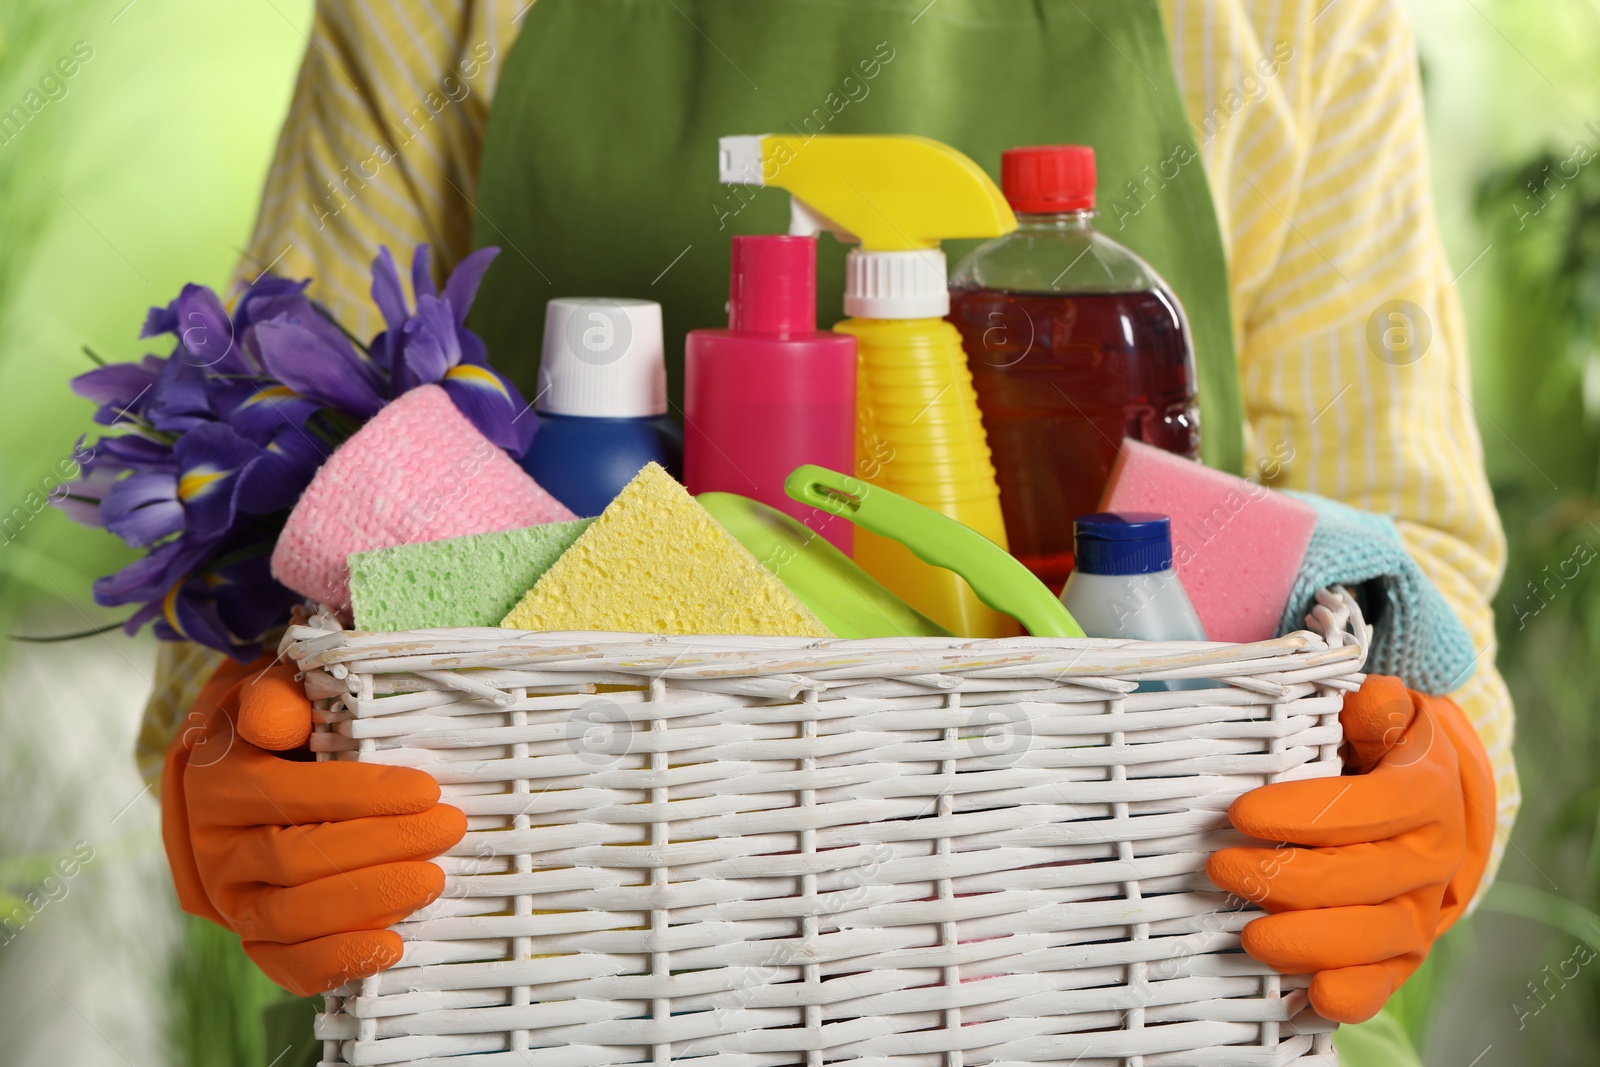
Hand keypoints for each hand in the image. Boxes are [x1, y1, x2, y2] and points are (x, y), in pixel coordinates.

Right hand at [160, 656, 466, 995]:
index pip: (288, 794)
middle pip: (295, 859)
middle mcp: (217, 849)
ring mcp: (233, 900)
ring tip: (431, 879)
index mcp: (219, 784)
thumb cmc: (281, 731)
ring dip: (368, 903)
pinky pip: (286, 965)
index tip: (426, 790)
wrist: (247, 780)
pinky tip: (392, 945)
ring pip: (290, 917)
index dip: (362, 795)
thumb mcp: (274, 698)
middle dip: (382, 846)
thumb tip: (283, 719)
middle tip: (447, 828)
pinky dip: (338, 962)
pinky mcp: (255, 938)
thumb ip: (275, 700)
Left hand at [1206, 675, 1494, 1022]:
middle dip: (1287, 879)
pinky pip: (1385, 982)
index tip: (1241, 812)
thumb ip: (1375, 708)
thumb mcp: (1382, 718)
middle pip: (1364, 877)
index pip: (1370, 807)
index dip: (1304, 814)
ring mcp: (1420, 908)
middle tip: (1221, 868)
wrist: (1431, 803)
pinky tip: (1307, 996)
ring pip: (1375, 935)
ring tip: (1249, 934)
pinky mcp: (1403, 951)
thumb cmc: (1382, 753)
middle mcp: (1432, 856)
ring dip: (1310, 940)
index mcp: (1426, 793)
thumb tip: (1372, 698)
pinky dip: (1350, 995)